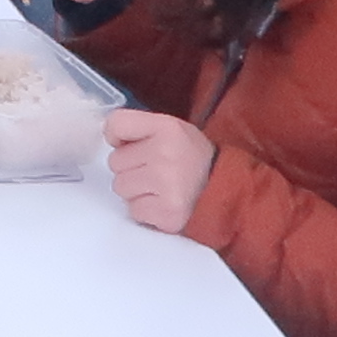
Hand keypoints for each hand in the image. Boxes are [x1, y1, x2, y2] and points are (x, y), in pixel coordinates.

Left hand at [103, 110, 217, 233]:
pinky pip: (134, 210)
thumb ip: (140, 127)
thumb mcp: (172, 130)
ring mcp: (166, 184)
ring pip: (120, 187)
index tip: (128, 144)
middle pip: (114, 161)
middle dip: (130, 167)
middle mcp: (165, 153)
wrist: (226, 191)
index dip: (116, 136)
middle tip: (156, 170)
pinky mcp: (166, 212)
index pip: (116, 123)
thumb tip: (110, 137)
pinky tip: (164, 202)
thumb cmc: (192, 159)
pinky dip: (145, 210)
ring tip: (160, 187)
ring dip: (135, 190)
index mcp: (167, 127)